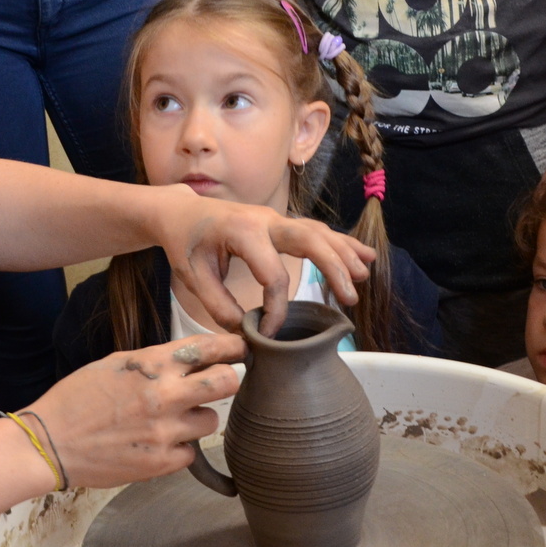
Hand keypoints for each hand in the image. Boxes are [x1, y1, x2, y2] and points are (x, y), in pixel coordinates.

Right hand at [27, 334, 242, 487]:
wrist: (51, 442)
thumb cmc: (77, 398)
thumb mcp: (116, 364)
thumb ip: (155, 361)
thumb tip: (190, 361)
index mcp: (152, 365)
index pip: (209, 348)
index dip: (232, 346)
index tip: (241, 348)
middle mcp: (165, 395)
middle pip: (228, 383)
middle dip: (229, 380)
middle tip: (220, 384)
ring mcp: (166, 432)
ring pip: (210, 422)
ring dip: (197, 419)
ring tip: (171, 419)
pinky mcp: (161, 463)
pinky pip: (190, 453)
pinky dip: (179, 448)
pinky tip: (156, 443)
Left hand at [150, 185, 371, 335]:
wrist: (181, 212)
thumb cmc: (185, 243)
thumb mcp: (192, 277)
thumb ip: (218, 306)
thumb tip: (247, 333)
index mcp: (242, 232)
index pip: (272, 275)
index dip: (275, 309)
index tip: (266, 334)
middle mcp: (265, 219)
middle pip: (309, 240)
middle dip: (332, 268)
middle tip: (350, 299)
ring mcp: (276, 218)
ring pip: (318, 233)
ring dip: (343, 254)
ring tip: (363, 279)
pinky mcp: (280, 223)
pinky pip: (316, 231)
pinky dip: (340, 243)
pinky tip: (364, 256)